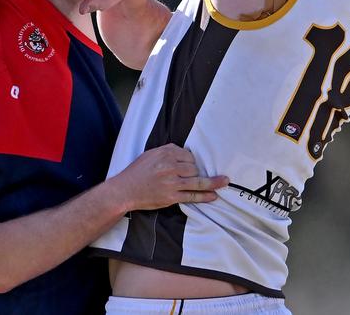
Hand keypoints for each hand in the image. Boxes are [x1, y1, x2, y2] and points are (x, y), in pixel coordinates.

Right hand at [110, 144, 228, 211]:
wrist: (125, 190)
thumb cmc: (137, 171)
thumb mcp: (151, 154)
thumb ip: (167, 151)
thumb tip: (185, 153)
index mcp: (165, 154)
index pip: (188, 155)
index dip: (191, 161)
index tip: (191, 165)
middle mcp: (170, 166)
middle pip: (194, 167)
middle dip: (197, 171)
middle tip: (196, 175)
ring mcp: (172, 182)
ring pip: (197, 181)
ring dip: (213, 182)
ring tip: (224, 182)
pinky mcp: (171, 197)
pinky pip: (192, 196)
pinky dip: (204, 196)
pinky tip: (213, 195)